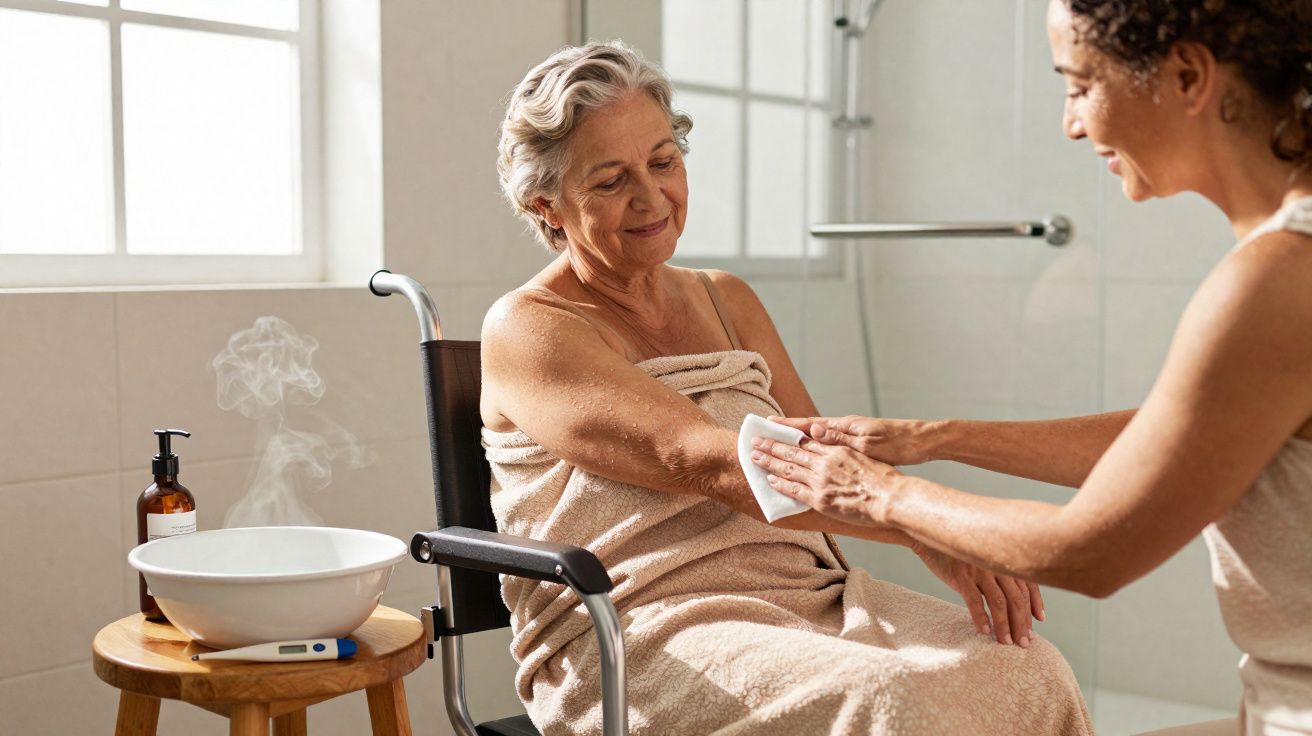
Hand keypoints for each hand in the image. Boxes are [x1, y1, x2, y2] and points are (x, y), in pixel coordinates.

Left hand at [749, 436, 897, 526]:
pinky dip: (781, 484)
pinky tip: (769, 480)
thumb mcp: (864, 456)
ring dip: (769, 461)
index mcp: (836, 451)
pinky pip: (795, 490)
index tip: (775, 430)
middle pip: (792, 451)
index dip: (788, 436)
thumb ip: (844, 450)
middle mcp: (825, 463)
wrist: (891, 498)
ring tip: (754, 456)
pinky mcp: (821, 499)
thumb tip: (831, 446)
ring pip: (789, 468)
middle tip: (755, 440)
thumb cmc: (884, 480)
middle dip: (771, 445)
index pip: (806, 441)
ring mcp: (821, 481)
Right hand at [768, 415, 933, 465]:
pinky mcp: (858, 445)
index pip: (810, 425)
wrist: (924, 442)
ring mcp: (851, 436)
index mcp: (845, 427)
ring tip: (780, 443)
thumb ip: (840, 438)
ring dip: (799, 441)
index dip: (788, 425)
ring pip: (818, 439)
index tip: (768, 423)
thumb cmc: (899, 443)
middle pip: (809, 430)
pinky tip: (810, 454)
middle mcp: (845, 429)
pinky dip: (815, 448)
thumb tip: (813, 431)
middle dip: (787, 432)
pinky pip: (829, 446)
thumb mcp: (869, 443)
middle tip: (765, 434)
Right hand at [912, 543, 1044, 646]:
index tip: (1039, 620)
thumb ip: (998, 574)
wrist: (930, 538)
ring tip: (1006, 642)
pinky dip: (982, 617)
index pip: (1028, 584)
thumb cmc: (958, 552)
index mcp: (1003, 560)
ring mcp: (979, 570)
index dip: (1036, 603)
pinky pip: (975, 600)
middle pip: (1016, 597)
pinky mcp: (960, 576)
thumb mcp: (983, 559)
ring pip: (999, 602)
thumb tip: (1012, 600)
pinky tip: (985, 631)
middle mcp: (995, 564)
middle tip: (1023, 642)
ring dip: (1005, 625)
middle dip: (1022, 622)